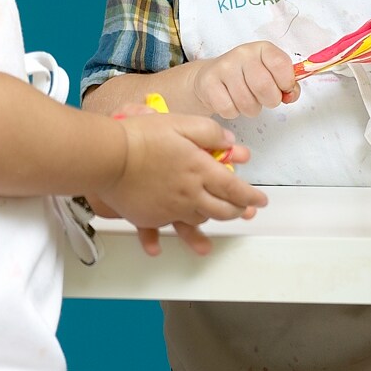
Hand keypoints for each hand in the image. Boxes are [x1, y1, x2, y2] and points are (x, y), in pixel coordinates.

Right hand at [94, 113, 264, 252]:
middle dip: (237, 212)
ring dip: (210, 228)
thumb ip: (208, 132)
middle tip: (242, 211)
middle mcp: (190, 194)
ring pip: (198, 222)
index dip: (251, 196)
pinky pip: (162, 230)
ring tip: (213, 235)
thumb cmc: (142, 136)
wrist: (109, 156)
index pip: (235, 189)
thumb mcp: (180, 122)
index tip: (260, 201)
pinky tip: (158, 247)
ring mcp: (170, 208)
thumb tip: (229, 142)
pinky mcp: (149, 216)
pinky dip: (161, 239)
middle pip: (222, 210)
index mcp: (201, 170)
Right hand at [189, 41, 298, 118]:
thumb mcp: (270, 74)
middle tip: (265, 99)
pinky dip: (233, 112)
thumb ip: (287, 84)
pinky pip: (228, 108)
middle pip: (264, 86)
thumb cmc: (246, 77)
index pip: (280, 64)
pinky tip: (231, 102)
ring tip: (247, 101)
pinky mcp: (208, 83)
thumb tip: (290, 94)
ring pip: (246, 102)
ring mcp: (223, 67)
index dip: (286, 82)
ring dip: (251, 109)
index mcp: (262, 49)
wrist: (211, 76)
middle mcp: (242, 54)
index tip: (284, 88)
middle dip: (269, 101)